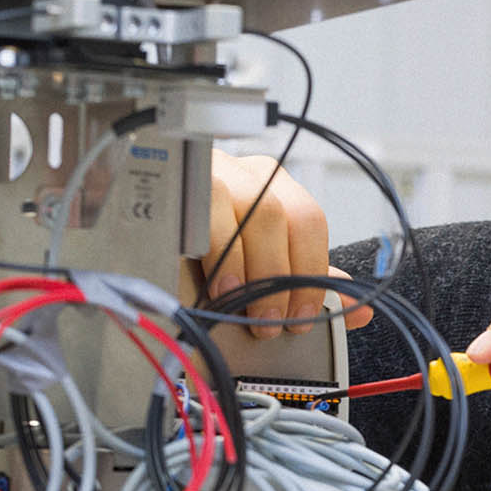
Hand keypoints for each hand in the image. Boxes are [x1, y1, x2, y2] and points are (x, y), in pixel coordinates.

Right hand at [188, 150, 372, 337]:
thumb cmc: (201, 249)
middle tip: (270, 320)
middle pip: (283, 215)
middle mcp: (246, 172)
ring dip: (252, 268)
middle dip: (282, 277)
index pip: (310, 221)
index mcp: (273, 187)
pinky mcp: (177, 179)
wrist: (132, 226)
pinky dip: (218, 251)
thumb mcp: (256, 264)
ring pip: (253, 209)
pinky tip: (215, 280)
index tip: (302, 316)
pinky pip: (206, 208)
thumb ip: (302, 282)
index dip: (312, 273)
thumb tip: (359, 309)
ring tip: (241, 302)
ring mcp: (211, 170)